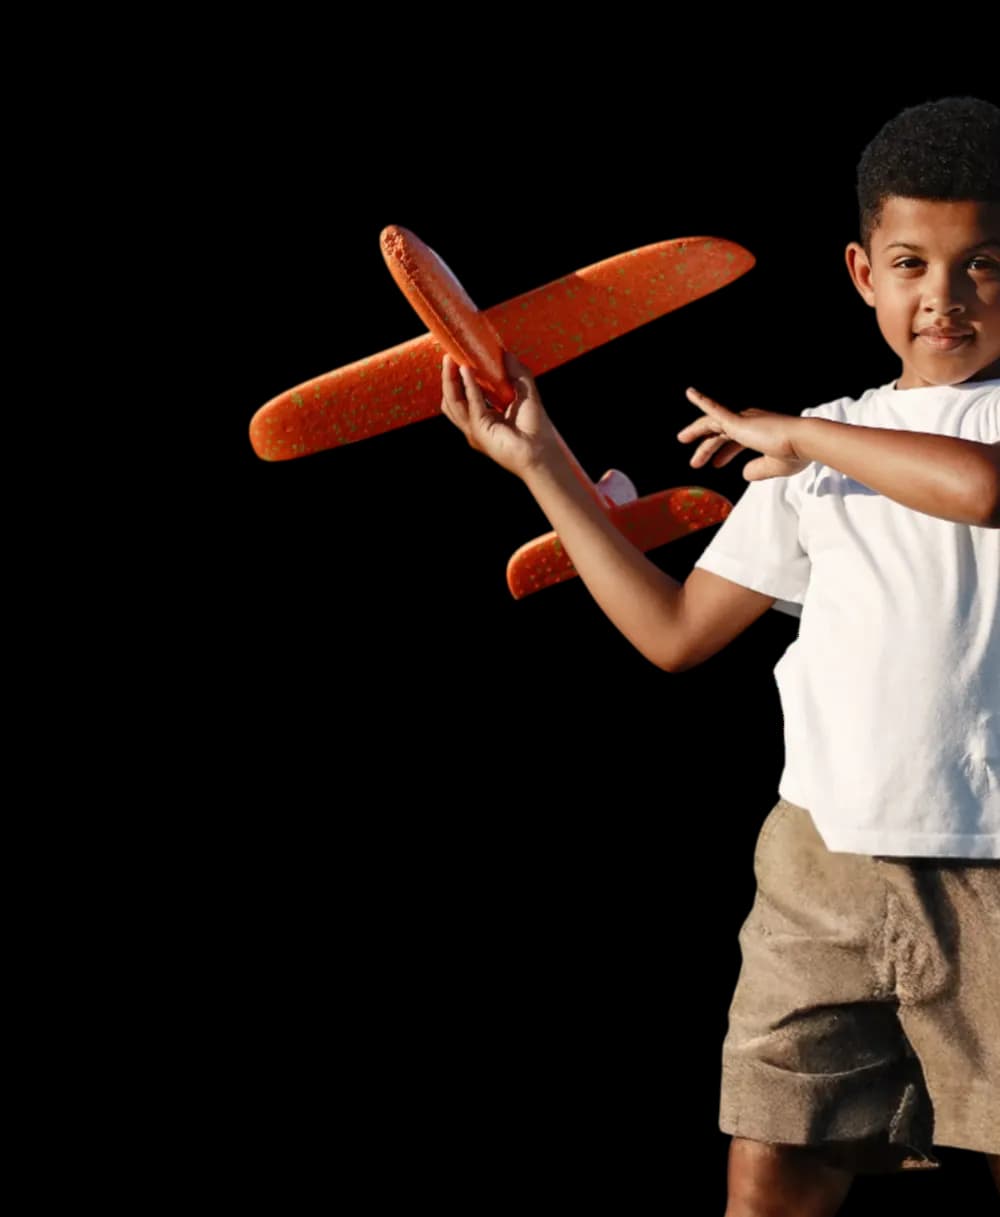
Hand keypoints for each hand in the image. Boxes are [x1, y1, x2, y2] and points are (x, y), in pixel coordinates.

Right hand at [440, 350, 558, 477]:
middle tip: (448, 357)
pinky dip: (468, 386)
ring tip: (451, 360)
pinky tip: (467, 370)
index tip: (458, 358)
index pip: (463, 397)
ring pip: (453, 402)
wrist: (542, 453)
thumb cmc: (536, 429)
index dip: (458, 378)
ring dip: (450, 380)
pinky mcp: (480, 431)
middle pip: (452, 399)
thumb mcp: (526, 393)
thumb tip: (506, 353)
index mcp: (484, 418)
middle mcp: (475, 425)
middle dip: (448, 378)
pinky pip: (471, 404)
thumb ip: (517, 372)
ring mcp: (475, 430)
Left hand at [678, 388, 809, 480]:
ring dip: (696, 431)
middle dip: (707, 447)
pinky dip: (702, 401)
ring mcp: (743, 420)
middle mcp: (749, 422)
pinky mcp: (738, 421)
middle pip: (720, 433)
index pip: (734, 440)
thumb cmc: (796, 453)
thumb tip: (744, 473)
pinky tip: (689, 393)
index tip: (715, 465)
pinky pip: (714, 409)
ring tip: (682, 438)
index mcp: (758, 432)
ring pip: (712, 424)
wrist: (804, 442)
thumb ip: (759, 469)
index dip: (723, 453)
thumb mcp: (775, 466)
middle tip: (695, 463)